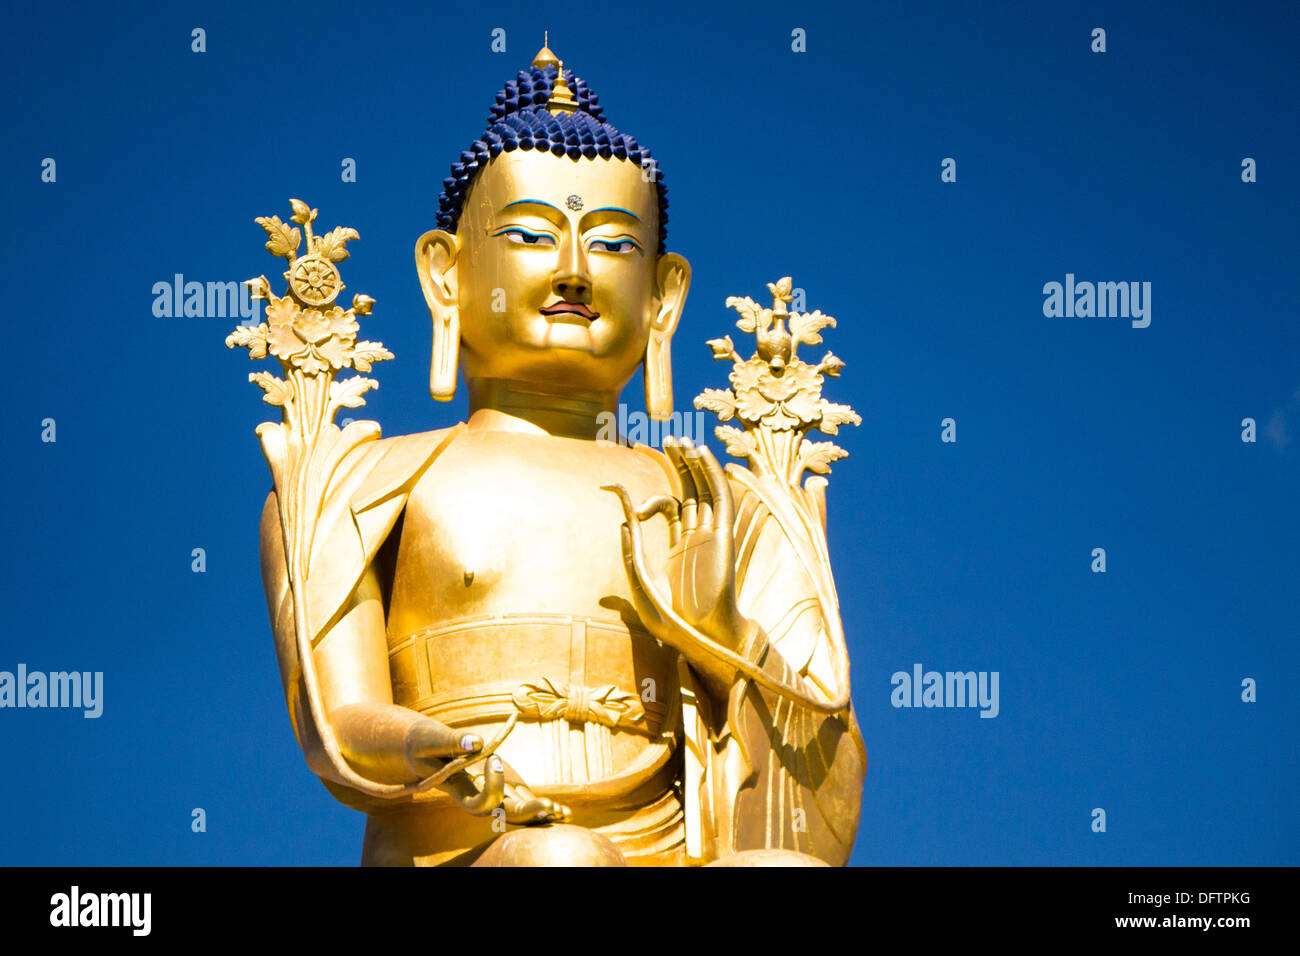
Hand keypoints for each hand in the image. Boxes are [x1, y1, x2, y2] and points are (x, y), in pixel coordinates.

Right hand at [407, 719, 567, 823]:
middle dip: (526, 812)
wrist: (423, 748)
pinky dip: (540, 807)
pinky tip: (562, 811)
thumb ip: (451, 740)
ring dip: (539, 813)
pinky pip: (521, 801)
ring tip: (564, 814)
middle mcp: (477, 797)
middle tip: (547, 805)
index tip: (495, 757)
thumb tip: (476, 741)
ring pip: (517, 812)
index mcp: (460, 791)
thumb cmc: (423, 743)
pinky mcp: (500, 787)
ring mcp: (490, 794)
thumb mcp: (430, 738)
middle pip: (504, 813)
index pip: (480, 803)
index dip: (492, 786)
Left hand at [604, 437, 747, 673]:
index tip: (616, 485)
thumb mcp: (640, 583)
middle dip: (677, 464)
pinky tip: (698, 455)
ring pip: (704, 489)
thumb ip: (629, 553)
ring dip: (694, 463)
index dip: (647, 495)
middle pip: (689, 490)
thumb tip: (621, 521)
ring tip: (678, 439)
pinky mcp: (722, 536)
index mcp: (679, 547)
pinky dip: (711, 474)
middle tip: (662, 438)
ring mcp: (711, 534)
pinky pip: (720, 498)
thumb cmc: (672, 620)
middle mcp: (697, 536)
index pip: (668, 507)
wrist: (700, 635)